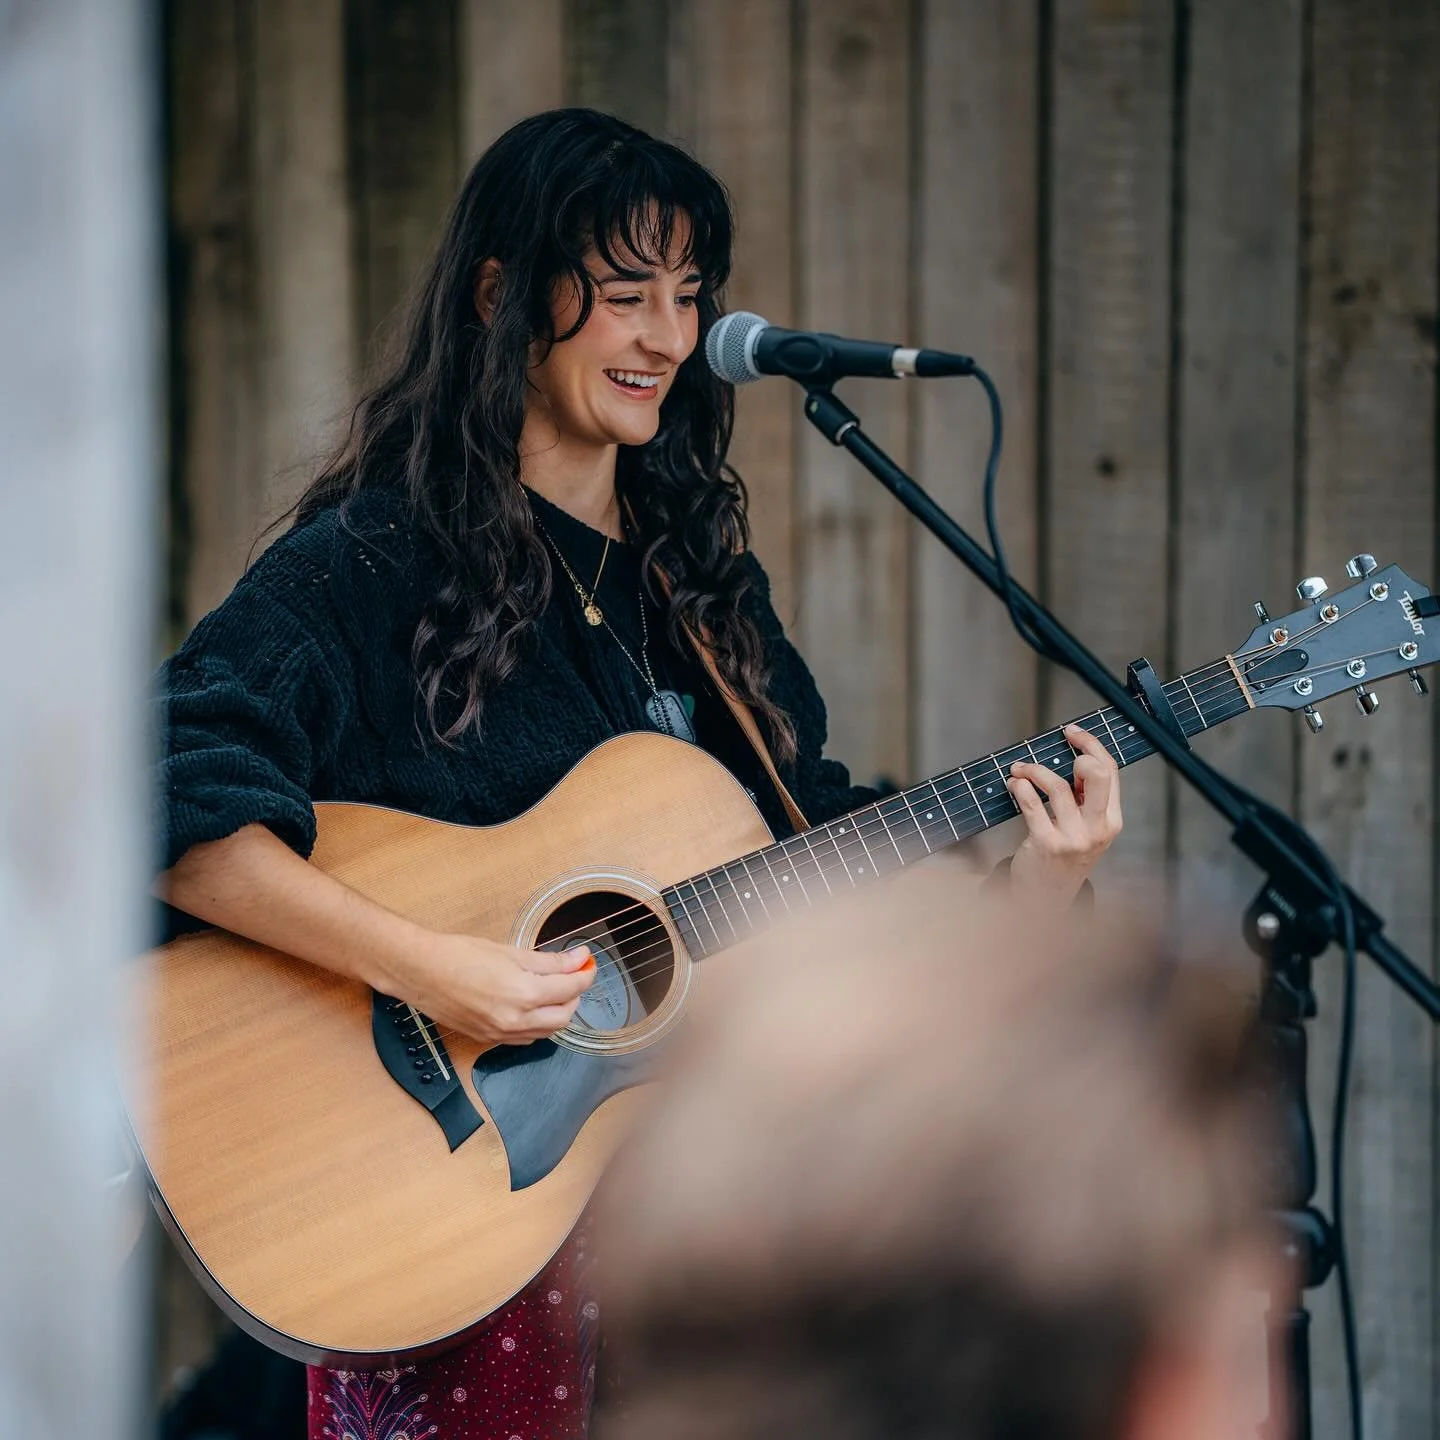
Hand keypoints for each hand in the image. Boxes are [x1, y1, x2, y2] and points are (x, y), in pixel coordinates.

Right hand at [386, 930, 596, 1045]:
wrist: (420, 972)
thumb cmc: (458, 955)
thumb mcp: (510, 952)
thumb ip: (549, 961)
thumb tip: (577, 960)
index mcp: (524, 994)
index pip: (571, 989)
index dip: (585, 974)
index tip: (587, 962)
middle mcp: (515, 1020)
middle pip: (564, 1016)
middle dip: (574, 995)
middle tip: (573, 974)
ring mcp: (501, 1034)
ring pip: (547, 1032)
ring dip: (558, 1012)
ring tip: (554, 989)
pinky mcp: (488, 1039)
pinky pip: (526, 1038)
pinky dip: (537, 1024)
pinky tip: (532, 1006)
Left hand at [1005, 723, 1122, 902]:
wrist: (1047, 897)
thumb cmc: (1064, 855)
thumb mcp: (1086, 829)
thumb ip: (1086, 799)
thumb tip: (1070, 757)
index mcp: (1112, 820)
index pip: (1110, 771)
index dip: (1092, 745)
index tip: (1072, 732)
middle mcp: (1098, 828)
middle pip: (1097, 774)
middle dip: (1079, 752)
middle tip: (1056, 747)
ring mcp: (1074, 838)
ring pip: (1058, 786)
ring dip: (1033, 770)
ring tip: (1019, 769)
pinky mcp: (1047, 845)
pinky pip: (1033, 805)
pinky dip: (1020, 787)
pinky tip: (1014, 784)